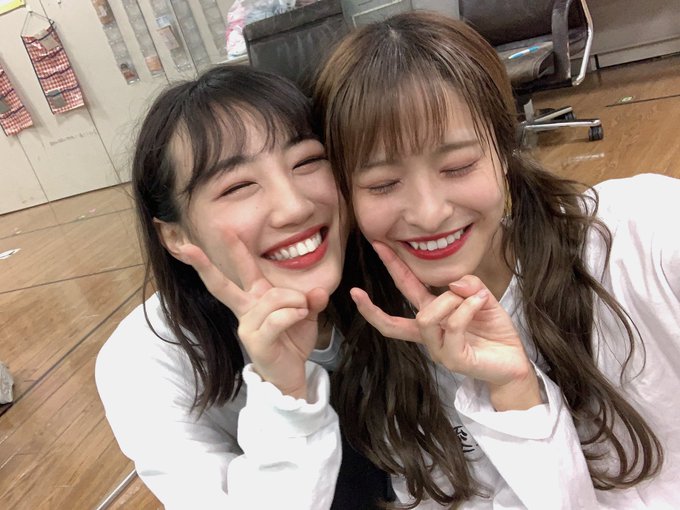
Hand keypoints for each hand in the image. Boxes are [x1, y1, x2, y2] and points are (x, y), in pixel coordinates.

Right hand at [178, 232, 327, 399]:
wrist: (291, 375)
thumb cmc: (292, 342)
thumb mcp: (306, 316)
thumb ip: (311, 300)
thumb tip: (317, 291)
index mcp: (256, 298)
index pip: (243, 270)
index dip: (234, 249)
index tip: (223, 228)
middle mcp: (246, 310)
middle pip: (222, 285)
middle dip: (204, 266)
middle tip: (186, 247)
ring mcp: (247, 326)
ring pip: (271, 298)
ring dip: (294, 300)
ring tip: (303, 309)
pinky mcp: (255, 341)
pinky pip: (276, 319)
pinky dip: (292, 314)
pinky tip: (300, 315)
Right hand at [350, 242, 540, 409]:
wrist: (516, 362)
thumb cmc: (496, 332)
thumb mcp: (483, 298)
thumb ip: (469, 285)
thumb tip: (453, 283)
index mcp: (434, 315)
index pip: (407, 289)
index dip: (393, 267)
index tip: (379, 245)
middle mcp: (430, 334)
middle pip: (393, 321)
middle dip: (378, 299)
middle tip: (369, 266)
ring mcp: (438, 350)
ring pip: (426, 318)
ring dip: (449, 300)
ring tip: (473, 297)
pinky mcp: (453, 359)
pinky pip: (452, 326)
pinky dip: (467, 308)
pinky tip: (481, 302)